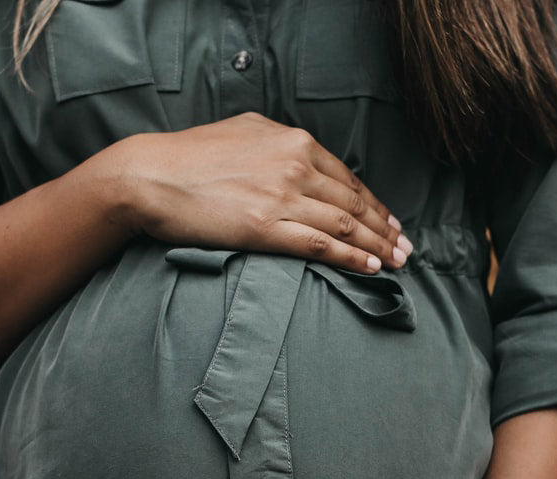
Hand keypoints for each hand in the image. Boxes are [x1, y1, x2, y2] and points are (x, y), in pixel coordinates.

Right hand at [93, 112, 412, 274]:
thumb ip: (276, 142)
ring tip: (396, 261)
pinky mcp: (265, 227)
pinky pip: (320, 245)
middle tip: (406, 247)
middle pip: (353, 202)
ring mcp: (282, 196)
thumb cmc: (188, 157)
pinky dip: (351, 257)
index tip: (389, 221)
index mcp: (292, 141)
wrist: (150, 176)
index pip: (347, 176)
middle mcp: (294, 165)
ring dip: (376, 245)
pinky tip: (369, 268)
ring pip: (344, 224)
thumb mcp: (242, 132)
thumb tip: (297, 151)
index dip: (373, 203)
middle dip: (384, 227)